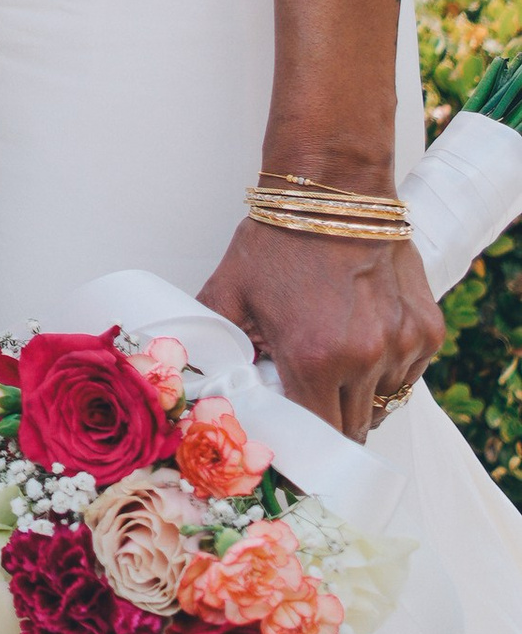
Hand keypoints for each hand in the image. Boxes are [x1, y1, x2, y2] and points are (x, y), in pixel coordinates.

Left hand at [198, 217, 442, 441]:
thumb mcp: (229, 291)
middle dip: (331, 420)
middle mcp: (365, 358)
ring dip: (361, 395)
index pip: (320, 437)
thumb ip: (216, 343)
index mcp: (313, 357)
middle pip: (354, 428)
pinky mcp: (427, 330)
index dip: (307, 442)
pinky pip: (409, 374)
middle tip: (312, 394)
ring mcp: (402, 344)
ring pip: (383, 403)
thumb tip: (207, 380)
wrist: (333, 191)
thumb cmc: (279, 240)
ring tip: (337, 359)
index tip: (298, 434)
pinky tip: (364, 340)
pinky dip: (389, 369)